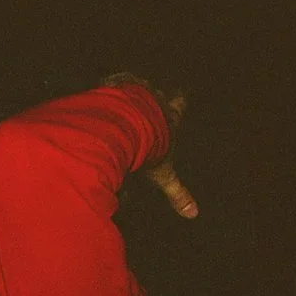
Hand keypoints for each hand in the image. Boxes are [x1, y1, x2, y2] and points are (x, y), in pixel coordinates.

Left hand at [101, 74, 197, 217]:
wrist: (123, 126)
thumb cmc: (146, 149)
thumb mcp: (162, 175)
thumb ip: (176, 192)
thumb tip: (192, 214)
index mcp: (169, 116)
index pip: (180, 104)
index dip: (180, 101)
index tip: (181, 95)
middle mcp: (154, 99)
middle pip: (159, 92)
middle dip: (155, 94)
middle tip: (152, 94)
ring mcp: (133, 89)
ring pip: (137, 84)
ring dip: (132, 89)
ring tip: (125, 93)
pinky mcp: (114, 85)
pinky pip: (113, 80)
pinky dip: (109, 84)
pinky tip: (103, 88)